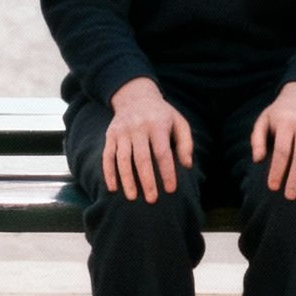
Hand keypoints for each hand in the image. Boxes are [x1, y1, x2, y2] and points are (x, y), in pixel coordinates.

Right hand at [103, 77, 192, 203]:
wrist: (135, 95)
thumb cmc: (162, 115)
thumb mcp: (179, 122)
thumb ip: (185, 143)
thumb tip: (187, 165)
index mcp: (158, 124)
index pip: (162, 152)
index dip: (167, 172)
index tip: (171, 189)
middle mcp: (138, 127)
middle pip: (142, 158)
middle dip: (147, 181)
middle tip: (152, 200)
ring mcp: (122, 131)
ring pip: (123, 159)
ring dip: (127, 180)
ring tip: (132, 198)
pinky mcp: (110, 135)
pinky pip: (107, 156)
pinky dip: (109, 172)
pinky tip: (113, 188)